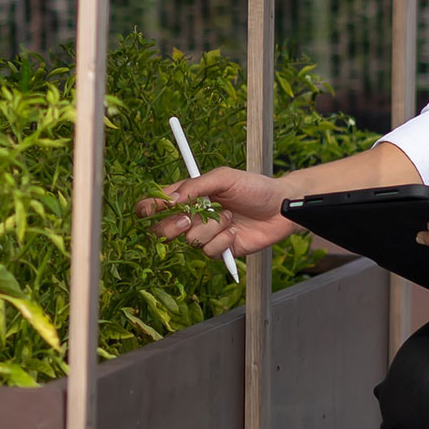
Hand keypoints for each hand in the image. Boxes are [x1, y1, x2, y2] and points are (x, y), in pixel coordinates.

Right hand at [141, 166, 295, 258]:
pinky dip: (223, 240)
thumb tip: (170, 199)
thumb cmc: (253, 187)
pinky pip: (209, 251)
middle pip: (162, 230)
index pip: (156, 204)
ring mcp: (205, 234)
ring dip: (211, 228)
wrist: (280, 208)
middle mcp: (192, 216)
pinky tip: (235, 231)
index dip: (148, 208)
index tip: (151, 209)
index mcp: (187, 195)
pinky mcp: (219, 250)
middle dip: (173, 225)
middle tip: (189, 217)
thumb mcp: (224, 177)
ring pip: (190, 240)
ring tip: (230, 217)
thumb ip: (194, 186)